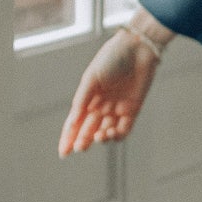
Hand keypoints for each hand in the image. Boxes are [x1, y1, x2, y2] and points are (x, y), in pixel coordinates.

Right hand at [58, 26, 164, 154]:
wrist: (138, 49)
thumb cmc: (111, 58)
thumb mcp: (91, 78)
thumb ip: (82, 100)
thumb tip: (72, 122)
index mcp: (87, 97)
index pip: (74, 122)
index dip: (68, 137)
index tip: (63, 153)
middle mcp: (100, 105)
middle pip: (88, 129)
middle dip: (82, 141)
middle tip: (79, 149)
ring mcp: (116, 109)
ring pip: (105, 132)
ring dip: (100, 138)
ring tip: (99, 136)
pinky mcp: (133, 109)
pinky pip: (123, 129)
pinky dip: (117, 135)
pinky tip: (111, 134)